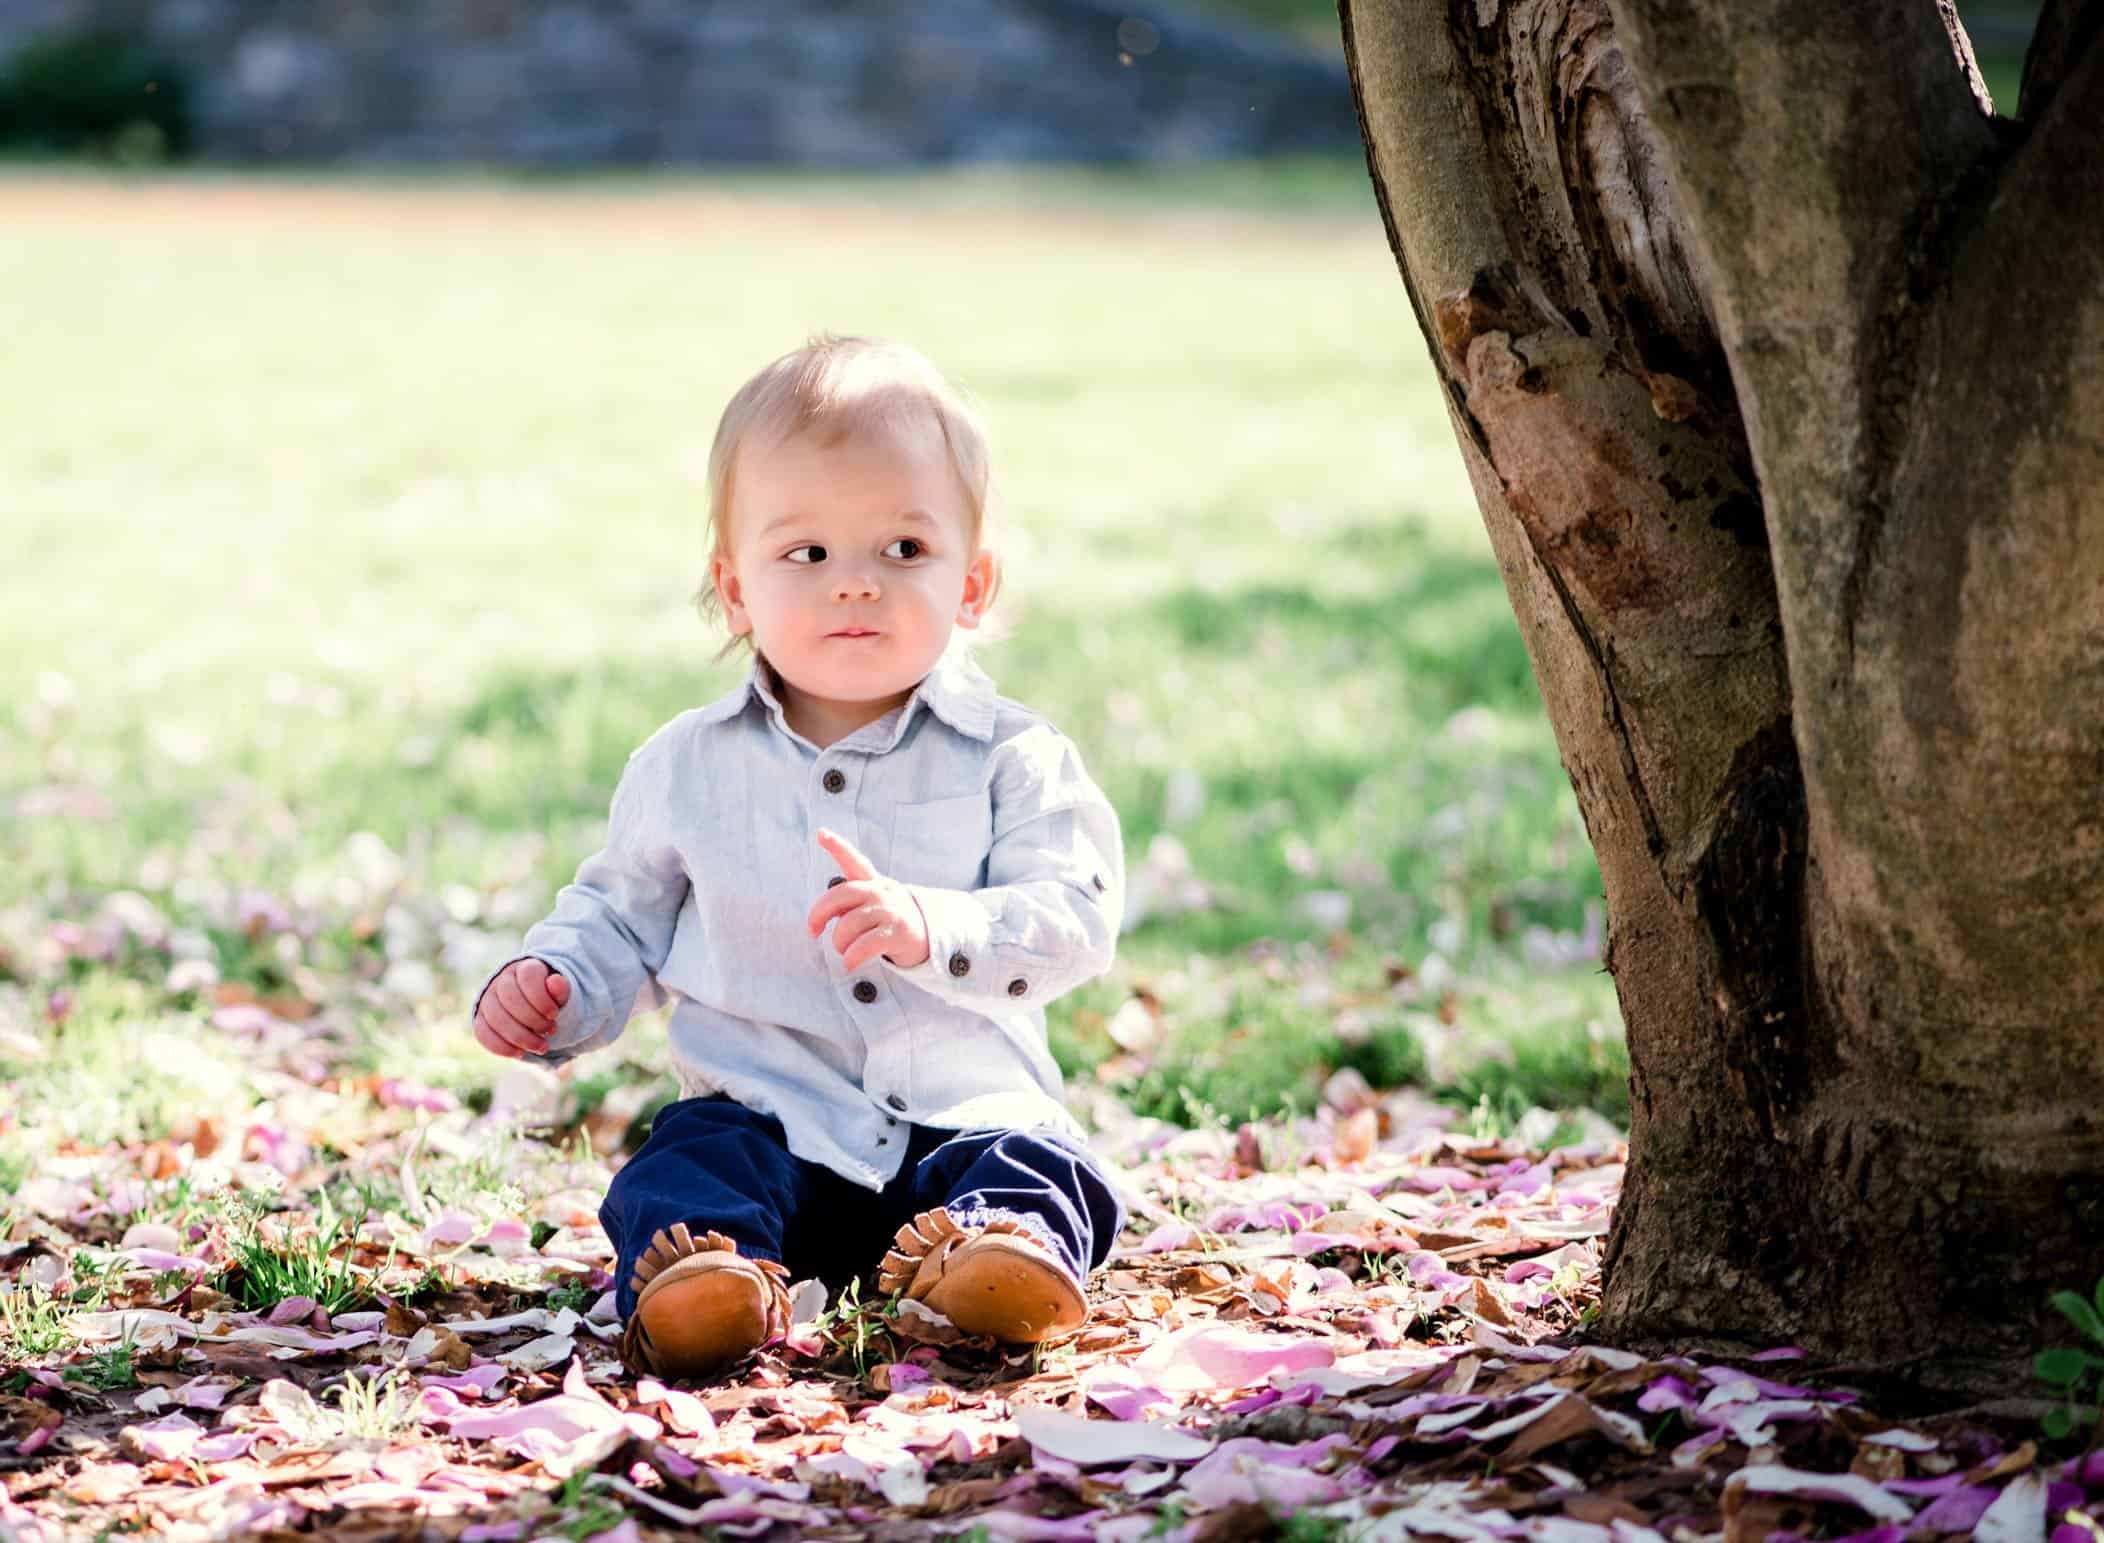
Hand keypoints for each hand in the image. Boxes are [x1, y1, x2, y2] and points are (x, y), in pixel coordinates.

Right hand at [473, 958, 569, 1058]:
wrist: (533, 1006)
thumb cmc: (550, 999)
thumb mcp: (560, 994)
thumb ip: (560, 989)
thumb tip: (556, 981)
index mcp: (524, 968)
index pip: (528, 977)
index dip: (541, 998)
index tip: (554, 1014)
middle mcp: (502, 980)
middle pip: (510, 998)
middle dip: (533, 1020)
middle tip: (551, 1031)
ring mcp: (488, 999)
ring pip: (496, 1018)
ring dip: (520, 1037)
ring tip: (542, 1046)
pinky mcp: (480, 1018)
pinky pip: (483, 1033)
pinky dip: (501, 1047)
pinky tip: (520, 1053)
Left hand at [807, 828, 931, 971]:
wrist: (930, 938)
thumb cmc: (893, 921)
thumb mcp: (876, 904)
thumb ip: (852, 904)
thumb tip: (824, 917)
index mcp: (874, 884)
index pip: (855, 861)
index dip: (837, 847)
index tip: (821, 834)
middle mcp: (882, 892)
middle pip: (842, 894)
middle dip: (820, 912)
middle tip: (813, 930)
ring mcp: (891, 911)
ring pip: (849, 924)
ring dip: (839, 943)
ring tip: (843, 951)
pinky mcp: (898, 932)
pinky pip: (865, 945)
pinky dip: (852, 957)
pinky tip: (850, 963)